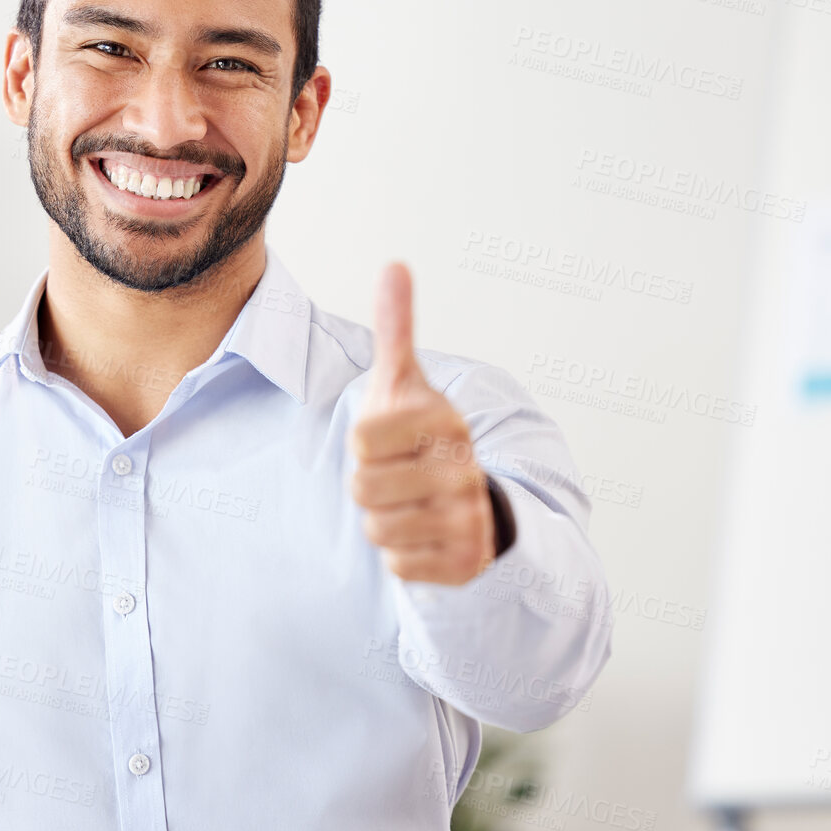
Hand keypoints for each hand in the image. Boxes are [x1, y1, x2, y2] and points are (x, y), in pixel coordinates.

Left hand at [349, 262, 496, 584]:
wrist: (467, 501)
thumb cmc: (418, 436)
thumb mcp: (404, 382)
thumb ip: (396, 327)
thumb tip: (395, 265)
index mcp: (445, 422)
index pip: (361, 440)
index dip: (363, 443)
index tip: (389, 439)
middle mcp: (464, 469)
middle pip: (362, 488)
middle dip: (368, 485)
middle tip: (396, 476)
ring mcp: (469, 518)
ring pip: (377, 529)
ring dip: (381, 520)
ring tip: (407, 504)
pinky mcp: (465, 562)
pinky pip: (398, 565)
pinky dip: (401, 554)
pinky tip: (421, 535)